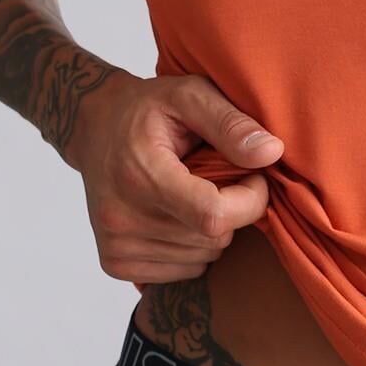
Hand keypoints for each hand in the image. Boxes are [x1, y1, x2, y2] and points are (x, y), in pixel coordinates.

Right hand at [71, 70, 284, 286]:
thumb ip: (230, 123)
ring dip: (211, 229)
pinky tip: (176, 213)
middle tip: (218, 176)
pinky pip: (182, 271)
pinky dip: (191, 245)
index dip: (250, 200)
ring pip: (202, 258)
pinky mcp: (114, 263)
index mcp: (141, 174)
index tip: (254, 175)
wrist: (94, 127)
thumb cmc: (146, 108)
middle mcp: (122, 217)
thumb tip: (272, 153)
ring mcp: (116, 245)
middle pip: (213, 239)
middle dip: (232, 209)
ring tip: (192, 190)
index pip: (213, 216)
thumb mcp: (189, 94)